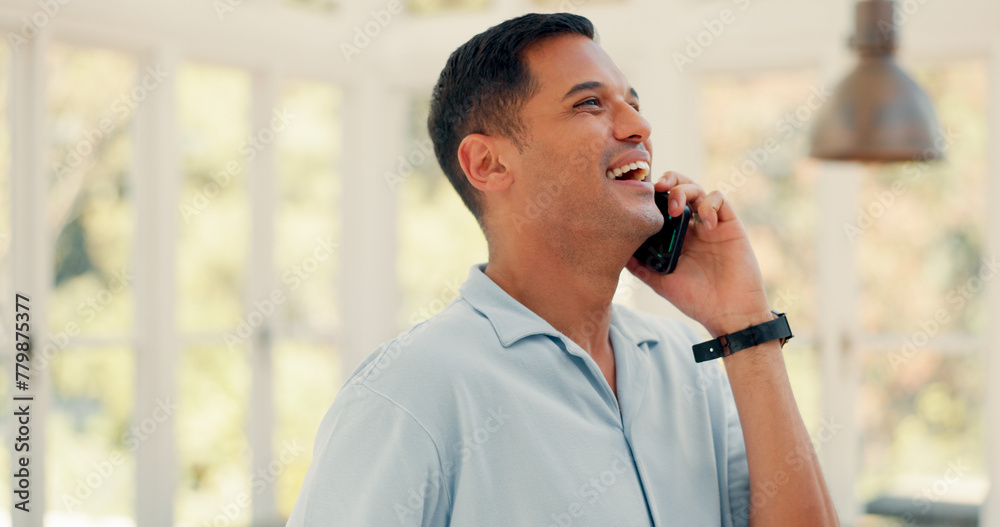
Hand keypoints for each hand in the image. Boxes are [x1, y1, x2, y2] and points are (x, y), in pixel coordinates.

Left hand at [625, 171, 771, 336]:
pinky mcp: (730, 224)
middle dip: (668, 180)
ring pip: (698, 188)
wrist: (728, 313)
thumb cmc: (697, 300)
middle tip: (658, 189)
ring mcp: (711, 223)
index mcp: (675, 235)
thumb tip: (617, 253)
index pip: (662, 203)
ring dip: (683, 190)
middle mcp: (692, 225)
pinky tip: (705, 225)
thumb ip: (640, 266)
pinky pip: (720, 199)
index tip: (639, 195)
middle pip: (679, 186)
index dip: (652, 194)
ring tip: (676, 208)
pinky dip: (709, 204)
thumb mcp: (661, 282)